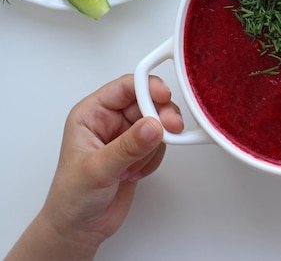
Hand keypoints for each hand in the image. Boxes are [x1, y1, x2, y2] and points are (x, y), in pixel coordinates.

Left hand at [6, 74, 182, 259]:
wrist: (80, 228)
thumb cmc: (72, 197)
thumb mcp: (98, 169)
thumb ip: (128, 146)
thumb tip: (153, 125)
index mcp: (91, 114)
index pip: (125, 87)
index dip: (147, 87)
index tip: (164, 97)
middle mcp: (110, 120)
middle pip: (147, 102)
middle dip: (160, 117)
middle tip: (171, 129)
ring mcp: (126, 136)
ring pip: (157, 123)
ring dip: (155, 145)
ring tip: (135, 165)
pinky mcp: (138, 151)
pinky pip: (160, 144)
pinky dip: (154, 159)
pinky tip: (135, 174)